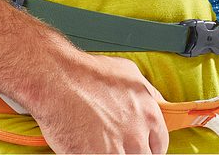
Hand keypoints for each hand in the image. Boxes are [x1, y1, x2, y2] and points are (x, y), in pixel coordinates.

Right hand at [31, 49, 168, 153]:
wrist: (58, 79)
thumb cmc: (88, 73)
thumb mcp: (129, 73)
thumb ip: (148, 94)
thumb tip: (159, 103)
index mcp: (149, 113)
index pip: (160, 145)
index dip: (147, 146)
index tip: (139, 146)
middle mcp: (137, 134)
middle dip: (130, 151)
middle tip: (115, 143)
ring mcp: (118, 151)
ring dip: (113, 153)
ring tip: (98, 143)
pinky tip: (87, 147)